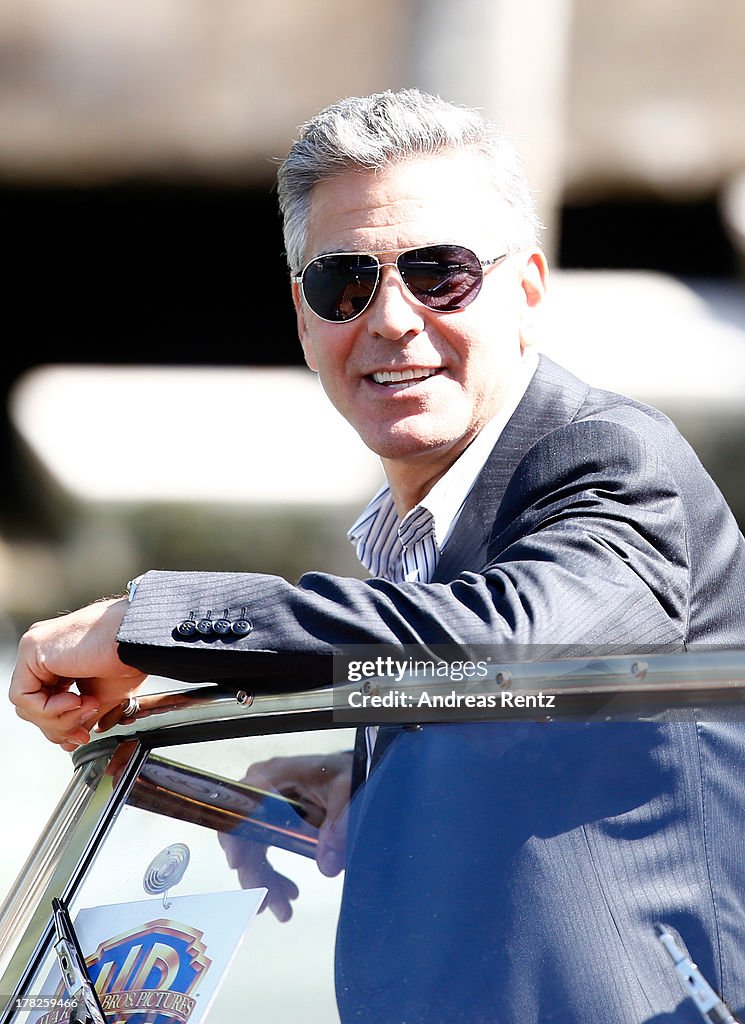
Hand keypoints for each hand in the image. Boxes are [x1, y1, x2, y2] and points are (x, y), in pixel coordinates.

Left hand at [9, 598, 146, 751]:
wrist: (138, 640)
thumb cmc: (128, 657)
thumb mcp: (101, 696)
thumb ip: (79, 716)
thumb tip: (69, 739)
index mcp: (60, 657)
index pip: (44, 701)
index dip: (61, 724)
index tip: (83, 735)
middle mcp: (45, 650)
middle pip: (33, 705)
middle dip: (59, 726)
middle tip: (83, 732)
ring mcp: (36, 647)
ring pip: (26, 704)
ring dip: (58, 718)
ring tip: (87, 707)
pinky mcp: (32, 649)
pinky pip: (23, 696)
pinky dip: (49, 709)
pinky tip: (75, 700)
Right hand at [219, 752, 352, 921]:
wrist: (350, 771)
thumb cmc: (346, 771)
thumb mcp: (348, 789)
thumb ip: (339, 824)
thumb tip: (327, 866)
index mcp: (273, 776)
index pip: (241, 805)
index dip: (234, 834)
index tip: (237, 864)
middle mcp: (262, 790)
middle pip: (244, 835)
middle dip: (255, 874)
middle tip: (268, 905)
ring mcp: (266, 807)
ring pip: (252, 849)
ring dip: (266, 882)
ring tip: (284, 910)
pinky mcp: (274, 821)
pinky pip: (265, 850)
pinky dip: (274, 874)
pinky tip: (290, 892)